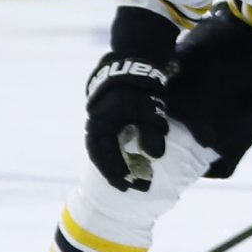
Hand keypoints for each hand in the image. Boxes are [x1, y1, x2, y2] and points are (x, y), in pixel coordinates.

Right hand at [85, 54, 169, 191]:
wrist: (134, 63)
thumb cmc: (140, 88)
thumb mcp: (148, 110)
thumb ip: (150, 133)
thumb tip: (155, 156)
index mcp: (101, 124)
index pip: (104, 156)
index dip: (115, 173)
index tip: (129, 187)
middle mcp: (97, 124)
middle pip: (101, 155)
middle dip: (115, 172)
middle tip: (130, 188)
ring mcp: (102, 120)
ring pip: (104, 148)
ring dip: (116, 163)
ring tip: (130, 178)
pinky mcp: (110, 117)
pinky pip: (110, 140)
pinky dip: (117, 152)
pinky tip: (130, 160)